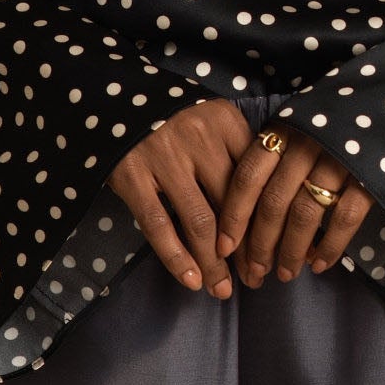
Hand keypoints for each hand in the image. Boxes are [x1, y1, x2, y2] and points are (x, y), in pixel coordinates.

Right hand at [104, 98, 257, 299]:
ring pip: (199, 221)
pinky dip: (177, 258)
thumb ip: (235, 153)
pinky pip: (158, 225)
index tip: (274, 250)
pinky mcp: (132, 175)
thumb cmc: (172, 116)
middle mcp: (199, 136)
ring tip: (222, 289)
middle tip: (253, 278)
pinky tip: (192, 281)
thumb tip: (264, 212)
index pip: (255, 180)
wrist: (110, 96)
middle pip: (231, 205)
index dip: (266, 221)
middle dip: (246, 250)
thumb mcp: (210, 120)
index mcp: (225, 121)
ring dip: (214, 263)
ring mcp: (164, 156)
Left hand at [216, 117, 375, 286]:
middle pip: (273, 202)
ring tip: (285, 274)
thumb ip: (275, 159)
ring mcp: (338, 159)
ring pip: (304, 214)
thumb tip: (247, 216)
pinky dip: (330, 246)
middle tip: (254, 273)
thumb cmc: (334, 122)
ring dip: (291, 251)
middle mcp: (306, 144)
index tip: (224, 248)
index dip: (234, 216)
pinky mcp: (369, 175)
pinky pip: (344, 218)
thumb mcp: (299, 127)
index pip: (248, 177)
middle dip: (260, 244)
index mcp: (284, 130)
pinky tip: (319, 265)